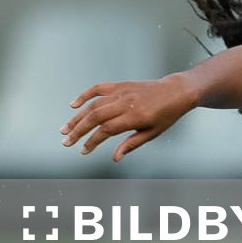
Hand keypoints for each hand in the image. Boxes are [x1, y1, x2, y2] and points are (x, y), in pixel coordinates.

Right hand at [62, 75, 196, 160]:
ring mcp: (121, 92)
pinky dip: (84, 95)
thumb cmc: (166, 115)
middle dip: (78, 130)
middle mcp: (125, 103)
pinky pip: (98, 88)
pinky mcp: (120, 85)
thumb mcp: (152, 134)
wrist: (176, 91)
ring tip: (65, 128)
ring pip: (93, 104)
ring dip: (77, 117)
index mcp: (134, 117)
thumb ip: (131, 144)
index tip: (83, 151)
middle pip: (95, 117)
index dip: (92, 142)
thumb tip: (115, 158)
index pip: (106, 130)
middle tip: (66, 141)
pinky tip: (74, 105)